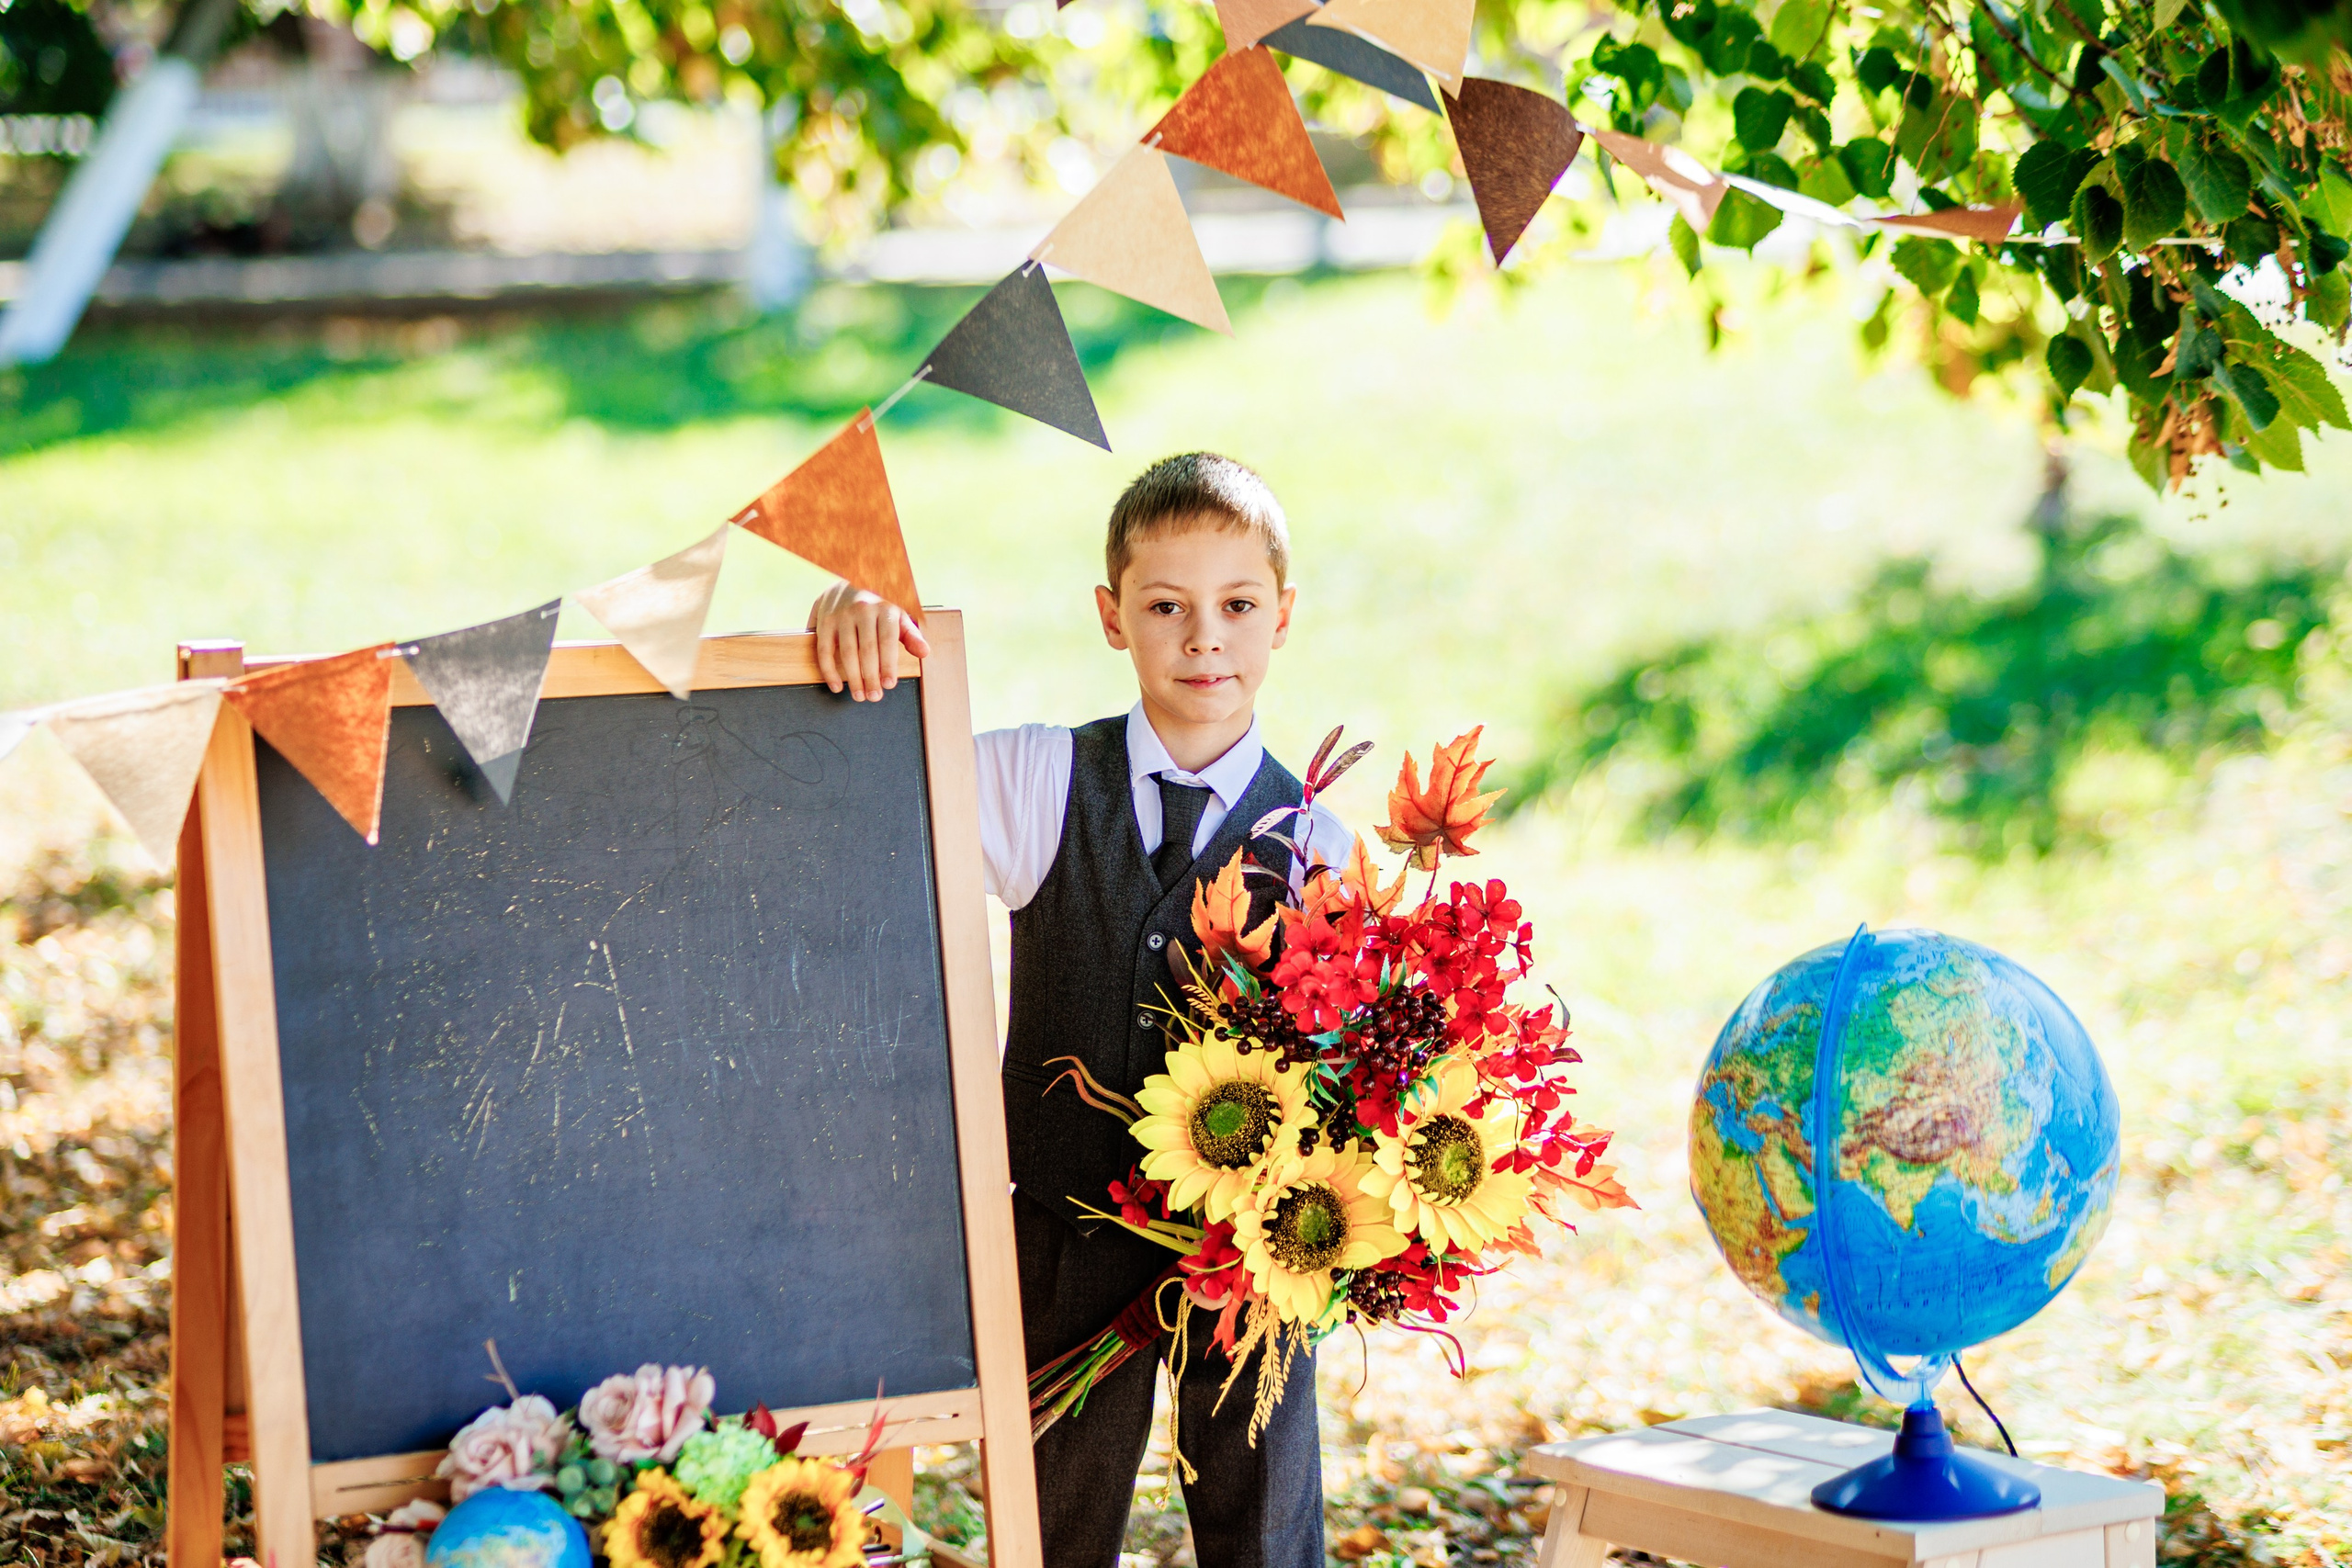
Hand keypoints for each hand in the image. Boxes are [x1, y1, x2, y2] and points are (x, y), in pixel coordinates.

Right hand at [808, 580, 929, 700]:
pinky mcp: (825, 621)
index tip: (889, 684)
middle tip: (874, 696)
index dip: (888, 665)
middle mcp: (863, 609)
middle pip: (867, 649)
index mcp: (885, 609)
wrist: (849, 582)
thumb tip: (924, 652)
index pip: (887, 640)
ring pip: (847, 652)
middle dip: (871, 676)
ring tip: (859, 695)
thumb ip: (911, 635)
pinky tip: (836, 686)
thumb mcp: (899, 616)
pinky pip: (825, 650)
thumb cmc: (879, 607)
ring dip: (853, 677)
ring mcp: (842, 615)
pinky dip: (829, 671)